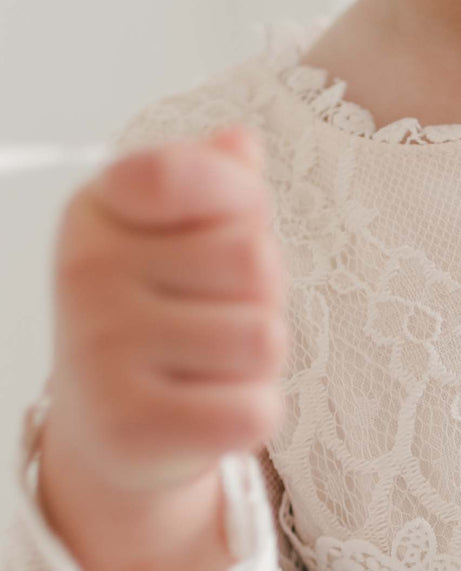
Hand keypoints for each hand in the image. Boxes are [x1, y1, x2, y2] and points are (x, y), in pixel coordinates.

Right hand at [44, 124, 287, 496]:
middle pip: (258, 261)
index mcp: (101, 207)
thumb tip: (240, 144)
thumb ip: (218, 186)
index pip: (191, 175)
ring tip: (210, 366)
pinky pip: (257, 410)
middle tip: (216, 319)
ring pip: (265, 339)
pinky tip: (206, 409)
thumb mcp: (185, 237)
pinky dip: (254, 413)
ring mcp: (100, 350)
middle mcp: (85, 271)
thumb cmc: (166, 317)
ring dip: (260, 362)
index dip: (239, 208)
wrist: (113, 426)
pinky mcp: (132, 425)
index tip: (209, 237)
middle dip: (263, 296)